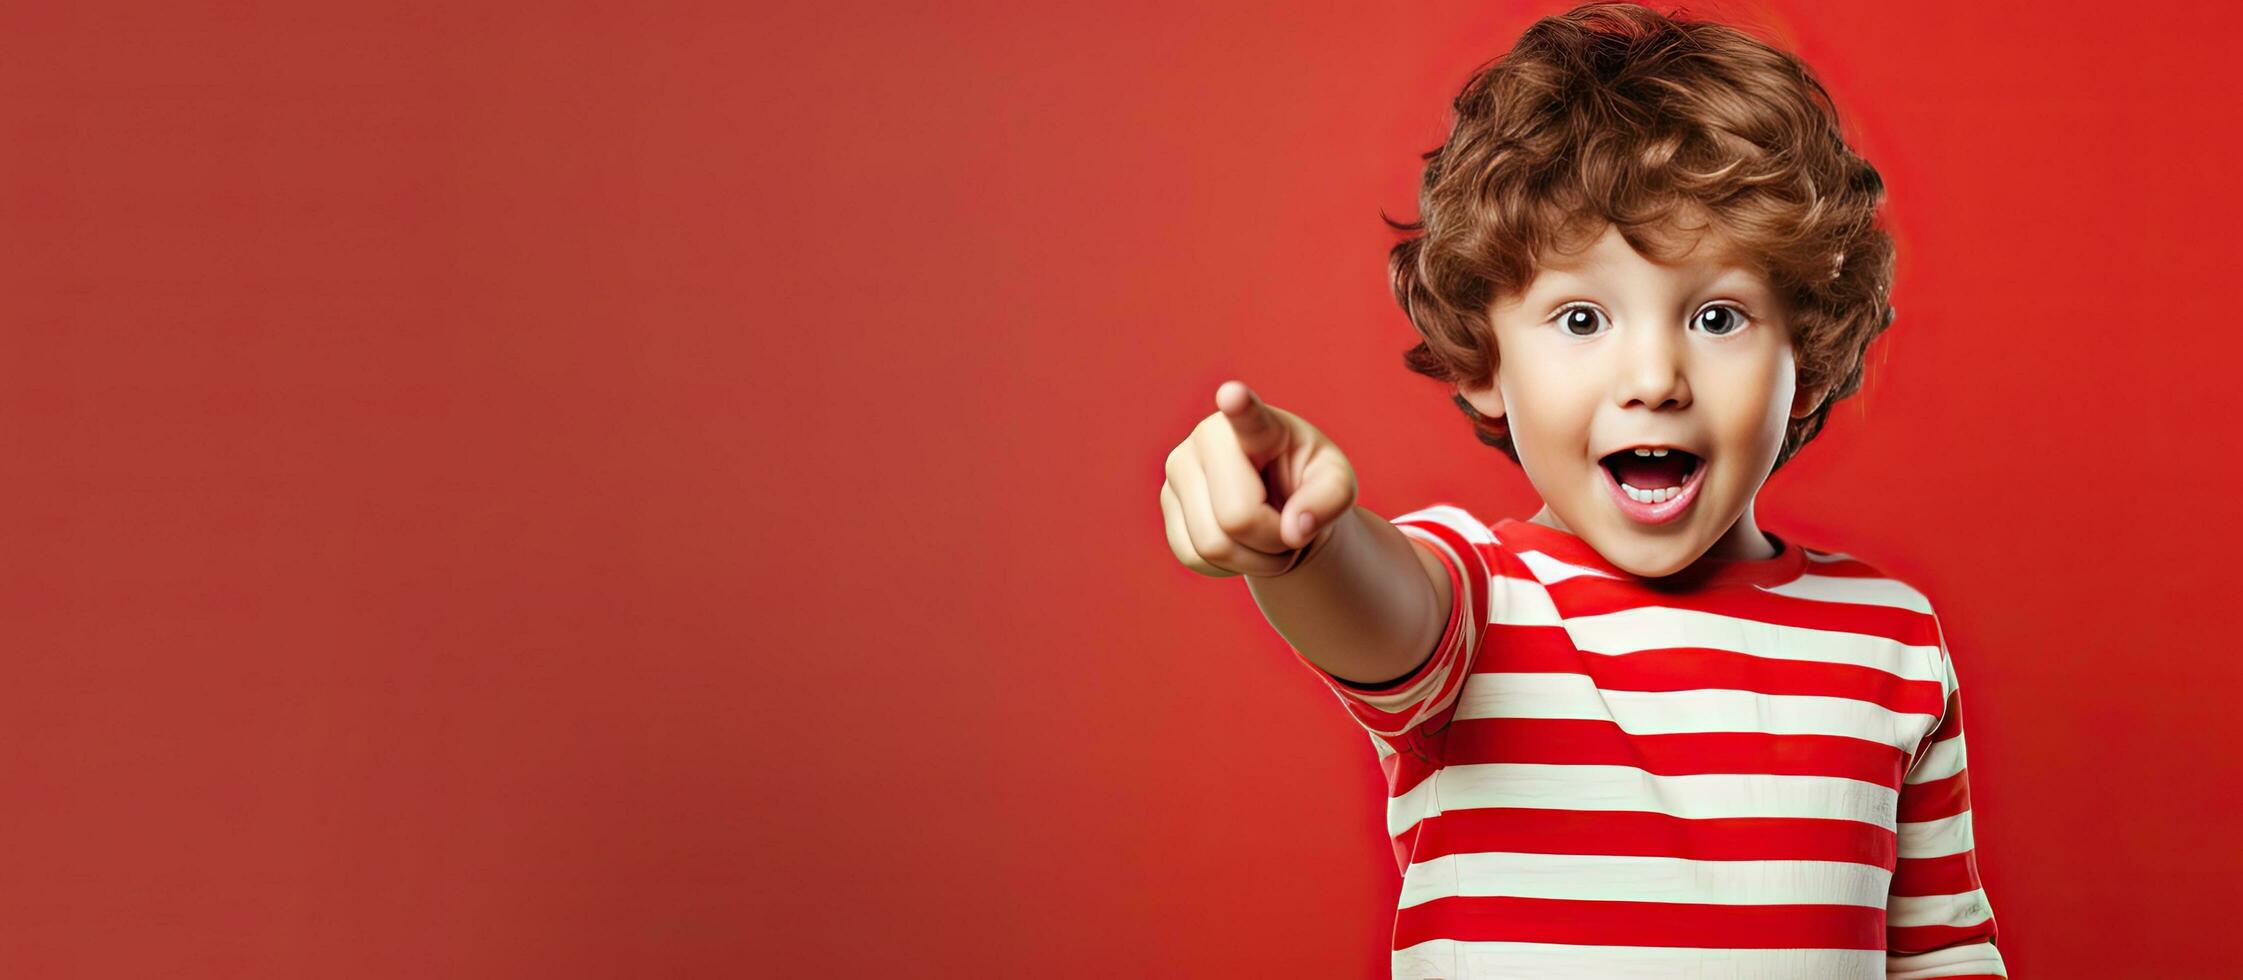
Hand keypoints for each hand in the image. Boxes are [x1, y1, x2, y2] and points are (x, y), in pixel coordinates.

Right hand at [1159, 380, 1358, 576]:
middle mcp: (1206, 438)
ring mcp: (1178, 470)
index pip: (1247, 416)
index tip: (1234, 395)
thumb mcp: (1337, 486)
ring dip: (1254, 560)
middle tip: (1289, 529)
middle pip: (1237, 518)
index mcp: (1259, 424)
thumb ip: (1329, 502)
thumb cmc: (1309, 484)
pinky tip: (1240, 545)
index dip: (1239, 406)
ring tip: (1268, 538)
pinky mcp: (1166, 504)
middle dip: (1273, 541)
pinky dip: (1227, 567)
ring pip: (1212, 545)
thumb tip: (1292, 530)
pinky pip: (1194, 557)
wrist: (1279, 502)